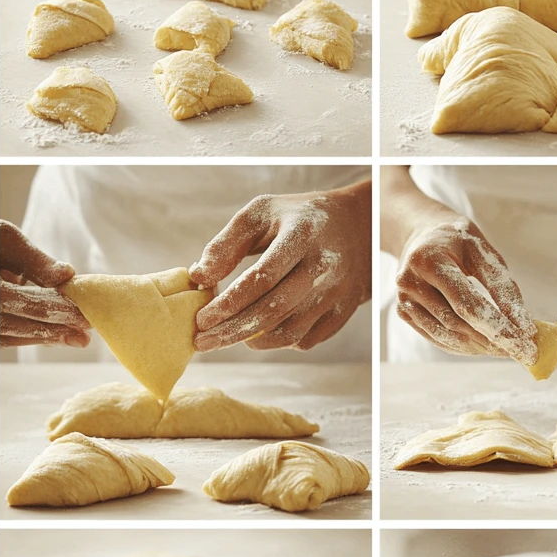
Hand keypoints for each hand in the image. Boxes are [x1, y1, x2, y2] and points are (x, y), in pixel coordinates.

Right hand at [0, 221, 88, 347]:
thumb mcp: (5, 239)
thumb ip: (36, 260)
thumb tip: (67, 274)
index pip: (24, 302)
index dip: (57, 308)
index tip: (84, 313)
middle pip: (20, 324)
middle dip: (57, 327)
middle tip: (87, 331)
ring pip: (14, 337)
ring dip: (48, 338)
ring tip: (78, 339)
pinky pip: (8, 339)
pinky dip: (34, 337)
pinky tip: (57, 336)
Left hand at [189, 182, 370, 352]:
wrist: (358, 227)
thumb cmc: (297, 219)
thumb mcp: (261, 213)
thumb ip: (226, 243)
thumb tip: (198, 276)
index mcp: (301, 235)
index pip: (260, 278)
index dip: (228, 303)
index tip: (201, 318)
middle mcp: (323, 267)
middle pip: (273, 310)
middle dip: (231, 331)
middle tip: (203, 341)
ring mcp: (336, 293)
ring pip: (290, 331)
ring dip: (252, 341)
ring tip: (224, 338)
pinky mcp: (342, 312)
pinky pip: (307, 340)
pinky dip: (278, 342)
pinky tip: (259, 335)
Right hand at [395, 215, 536, 362]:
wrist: (421, 236)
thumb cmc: (457, 241)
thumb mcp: (482, 252)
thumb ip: (502, 286)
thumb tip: (523, 326)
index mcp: (429, 261)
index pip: (467, 304)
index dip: (498, 327)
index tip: (524, 344)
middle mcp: (410, 282)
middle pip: (456, 323)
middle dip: (492, 340)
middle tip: (521, 351)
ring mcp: (404, 299)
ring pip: (445, 335)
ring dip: (478, 347)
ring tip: (506, 350)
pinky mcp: (403, 312)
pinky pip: (435, 337)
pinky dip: (461, 346)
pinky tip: (483, 347)